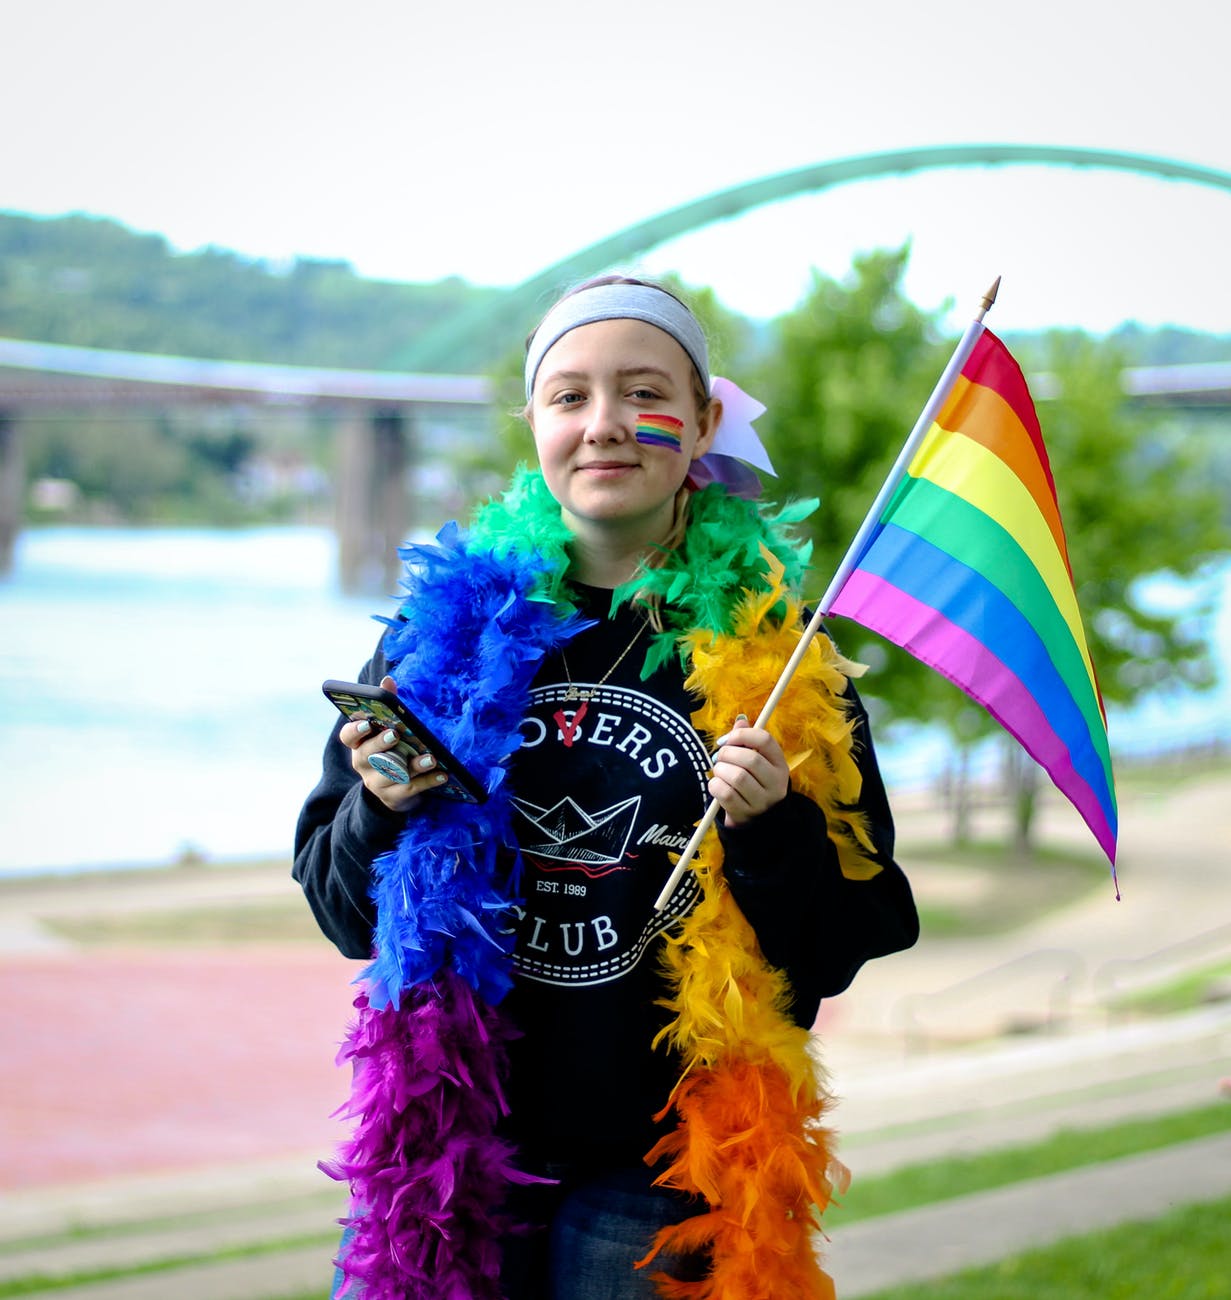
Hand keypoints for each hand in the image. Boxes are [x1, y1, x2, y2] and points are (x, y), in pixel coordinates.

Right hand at [340, 675, 446, 812]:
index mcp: (359, 744)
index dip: (354, 731)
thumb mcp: (387, 730)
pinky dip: (428, 781)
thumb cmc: (392, 750)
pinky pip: (411, 789)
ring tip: (431, 758)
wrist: (394, 790)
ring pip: (393, 773)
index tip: (366, 724)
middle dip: (381, 744)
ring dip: (414, 765)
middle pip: (369, 755)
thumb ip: (387, 706)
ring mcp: (376, 783)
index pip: (348, 737)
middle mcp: (363, 764)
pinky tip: (443, 774)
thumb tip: (388, 680)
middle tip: (395, 735)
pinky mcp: (393, 797)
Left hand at [708, 714, 789, 827]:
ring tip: (719, 771)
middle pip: (750, 759)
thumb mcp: (756, 761)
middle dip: (727, 754)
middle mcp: (776, 783)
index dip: (742, 735)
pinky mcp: (746, 813)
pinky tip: (716, 784)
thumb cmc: (752, 782)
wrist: (755, 818)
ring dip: (721, 770)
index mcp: (780, 764)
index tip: (728, 739)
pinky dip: (715, 785)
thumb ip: (747, 740)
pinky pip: (726, 794)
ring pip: (737, 777)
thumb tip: (740, 720)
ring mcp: (762, 800)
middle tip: (720, 757)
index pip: (765, 740)